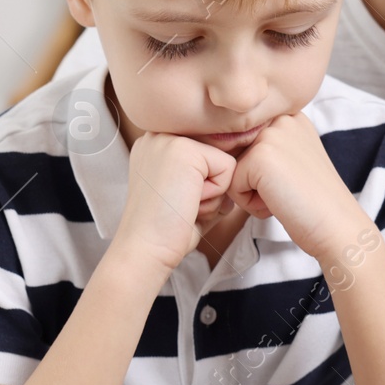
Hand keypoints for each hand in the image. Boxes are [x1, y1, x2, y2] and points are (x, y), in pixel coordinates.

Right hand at [114, 132, 236, 273]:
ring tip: (183, 204)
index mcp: (157, 146)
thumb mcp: (189, 198)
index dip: (204, 186)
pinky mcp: (185, 148)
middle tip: (180, 205)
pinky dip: (216, 193)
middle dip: (209, 189)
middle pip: (217, 158)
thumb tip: (237, 173)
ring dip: (213, 193)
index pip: (206, 157)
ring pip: (224, 162)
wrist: (146, 249)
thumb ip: (210, 181)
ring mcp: (170, 138)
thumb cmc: (167, 232)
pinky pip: (228, 168)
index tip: (175, 204)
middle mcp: (160, 136)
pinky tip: (189, 202)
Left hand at [228, 112, 367, 260]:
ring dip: (253, 193)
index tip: (291, 181)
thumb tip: (222, 147)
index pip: (246, 142)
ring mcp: (270, 134)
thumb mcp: (293, 160)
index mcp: (290, 115)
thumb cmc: (314, 202)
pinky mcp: (259, 157)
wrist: (337, 225)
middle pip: (237, 155)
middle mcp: (280, 117)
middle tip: (289, 190)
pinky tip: (280, 202)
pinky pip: (232, 186)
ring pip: (233, 170)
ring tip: (285, 195)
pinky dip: (251, 204)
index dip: (260, 173)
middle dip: (255, 181)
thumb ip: (266, 147)